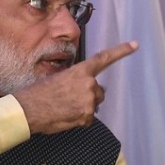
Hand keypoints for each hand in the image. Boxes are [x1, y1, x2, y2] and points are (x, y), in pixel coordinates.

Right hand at [13, 41, 138, 134]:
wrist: (29, 109)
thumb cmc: (38, 93)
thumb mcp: (58, 78)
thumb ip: (74, 79)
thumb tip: (79, 87)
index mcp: (80, 71)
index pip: (104, 58)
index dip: (121, 51)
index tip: (135, 45)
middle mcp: (88, 84)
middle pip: (98, 91)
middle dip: (89, 95)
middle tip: (70, 99)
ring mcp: (88, 101)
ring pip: (94, 105)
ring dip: (84, 107)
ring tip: (65, 107)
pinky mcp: (86, 116)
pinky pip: (88, 118)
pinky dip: (79, 119)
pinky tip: (65, 116)